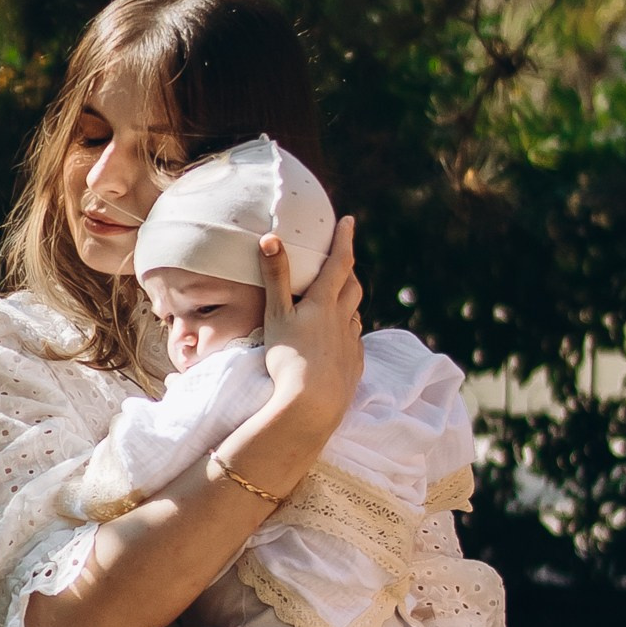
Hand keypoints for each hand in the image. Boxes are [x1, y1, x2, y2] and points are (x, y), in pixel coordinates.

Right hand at [258, 215, 361, 443]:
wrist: (312, 406)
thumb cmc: (289, 358)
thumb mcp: (276, 315)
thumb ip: (275, 277)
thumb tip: (270, 238)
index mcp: (325, 303)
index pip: (339, 263)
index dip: (344, 239)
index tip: (349, 221)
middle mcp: (343, 319)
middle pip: (352, 287)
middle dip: (349, 270)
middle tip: (343, 260)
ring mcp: (351, 344)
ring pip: (355, 314)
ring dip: (350, 301)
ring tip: (341, 298)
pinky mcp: (353, 366)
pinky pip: (354, 341)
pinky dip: (348, 332)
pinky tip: (340, 339)